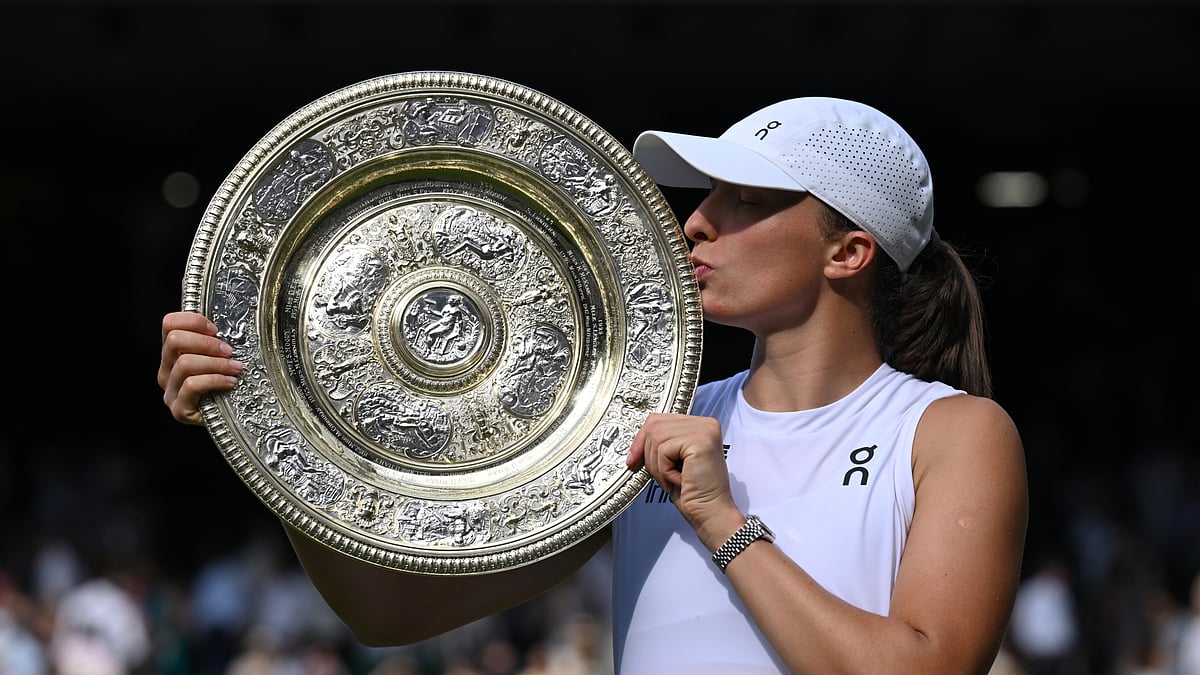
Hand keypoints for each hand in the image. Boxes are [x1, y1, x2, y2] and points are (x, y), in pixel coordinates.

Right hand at [158, 311, 241, 424]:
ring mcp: (170, 391)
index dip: (194, 321)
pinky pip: (192, 386)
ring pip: (185, 363)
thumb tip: (226, 323)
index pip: (169, 323)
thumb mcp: (219, 358)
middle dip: (207, 343)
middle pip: (175, 341)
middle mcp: (166, 370)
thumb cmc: (226, 384)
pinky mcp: (179, 409)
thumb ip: (214, 341)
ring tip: (235, 368)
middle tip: (228, 351)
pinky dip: (215, 380)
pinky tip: (230, 383)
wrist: (229, 418)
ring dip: (216, 363)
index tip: (216, 330)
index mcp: (173, 353)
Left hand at [627, 413, 741, 546]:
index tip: (633, 458)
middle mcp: (706, 423)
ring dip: (657, 465)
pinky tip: (680, 480)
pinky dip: (665, 470)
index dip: (641, 439)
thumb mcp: (673, 460)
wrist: (710, 512)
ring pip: (657, 437)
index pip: (659, 419)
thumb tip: (637, 440)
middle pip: (655, 425)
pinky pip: (664, 450)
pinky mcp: (701, 441)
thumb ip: (661, 443)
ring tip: (672, 479)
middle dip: (648, 454)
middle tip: (660, 475)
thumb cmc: (693, 492)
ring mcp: (705, 430)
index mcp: (700, 425)